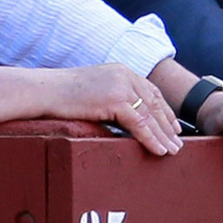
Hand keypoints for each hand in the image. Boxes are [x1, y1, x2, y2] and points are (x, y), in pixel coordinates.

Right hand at [33, 63, 182, 156]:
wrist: (43, 91)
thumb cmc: (61, 96)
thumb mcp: (93, 92)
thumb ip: (111, 100)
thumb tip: (125, 120)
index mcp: (121, 71)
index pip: (150, 91)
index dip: (164, 110)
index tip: (173, 126)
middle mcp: (125, 75)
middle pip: (155, 103)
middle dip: (168, 124)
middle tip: (178, 142)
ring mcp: (121, 86)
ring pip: (150, 114)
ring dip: (163, 135)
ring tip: (173, 151)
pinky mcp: (115, 99)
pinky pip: (139, 123)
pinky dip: (151, 138)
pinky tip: (159, 150)